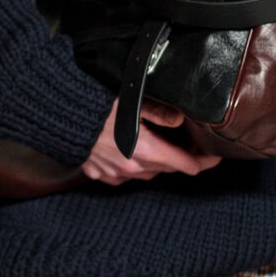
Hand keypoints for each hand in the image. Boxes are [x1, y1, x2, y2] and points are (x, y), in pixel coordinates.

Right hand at [81, 98, 222, 184]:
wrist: (59, 117)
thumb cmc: (95, 105)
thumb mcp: (133, 101)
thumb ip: (159, 112)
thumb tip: (179, 119)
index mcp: (147, 150)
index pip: (187, 165)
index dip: (205, 162)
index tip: (215, 156)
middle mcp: (134, 168)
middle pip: (169, 169)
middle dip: (182, 159)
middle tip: (190, 146)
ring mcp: (116, 174)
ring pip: (147, 173)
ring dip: (157, 163)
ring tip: (160, 146)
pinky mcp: (100, 174)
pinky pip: (124, 175)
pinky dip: (132, 166)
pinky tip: (130, 152)